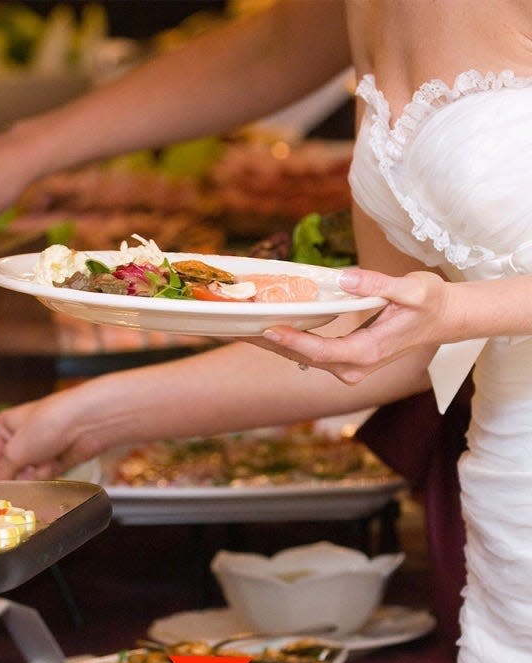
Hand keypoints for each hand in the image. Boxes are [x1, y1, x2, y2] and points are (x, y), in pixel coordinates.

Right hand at [0, 390, 107, 480]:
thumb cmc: (50, 423)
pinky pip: (42, 479)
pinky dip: (47, 475)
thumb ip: (0, 473)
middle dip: (13, 479)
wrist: (88, 422)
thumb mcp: (16, 450)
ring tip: (42, 463)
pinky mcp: (53, 462)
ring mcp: (36, 452)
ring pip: (25, 478)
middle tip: (18, 481)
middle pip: (6, 472)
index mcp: (2, 429)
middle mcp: (17, 440)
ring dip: (33, 476)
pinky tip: (54, 464)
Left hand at [253, 268, 457, 383]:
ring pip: (302, 357)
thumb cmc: (430, 301)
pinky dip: (286, 341)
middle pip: (303, 356)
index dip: (293, 340)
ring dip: (272, 343)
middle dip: (269, 342)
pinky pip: (309, 353)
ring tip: (238, 327)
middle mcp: (354, 367)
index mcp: (368, 352)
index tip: (268, 328)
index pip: (321, 350)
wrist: (443, 318)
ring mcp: (348, 368)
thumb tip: (344, 278)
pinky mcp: (344, 362)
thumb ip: (378, 284)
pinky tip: (264, 327)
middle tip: (234, 327)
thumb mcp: (413, 288)